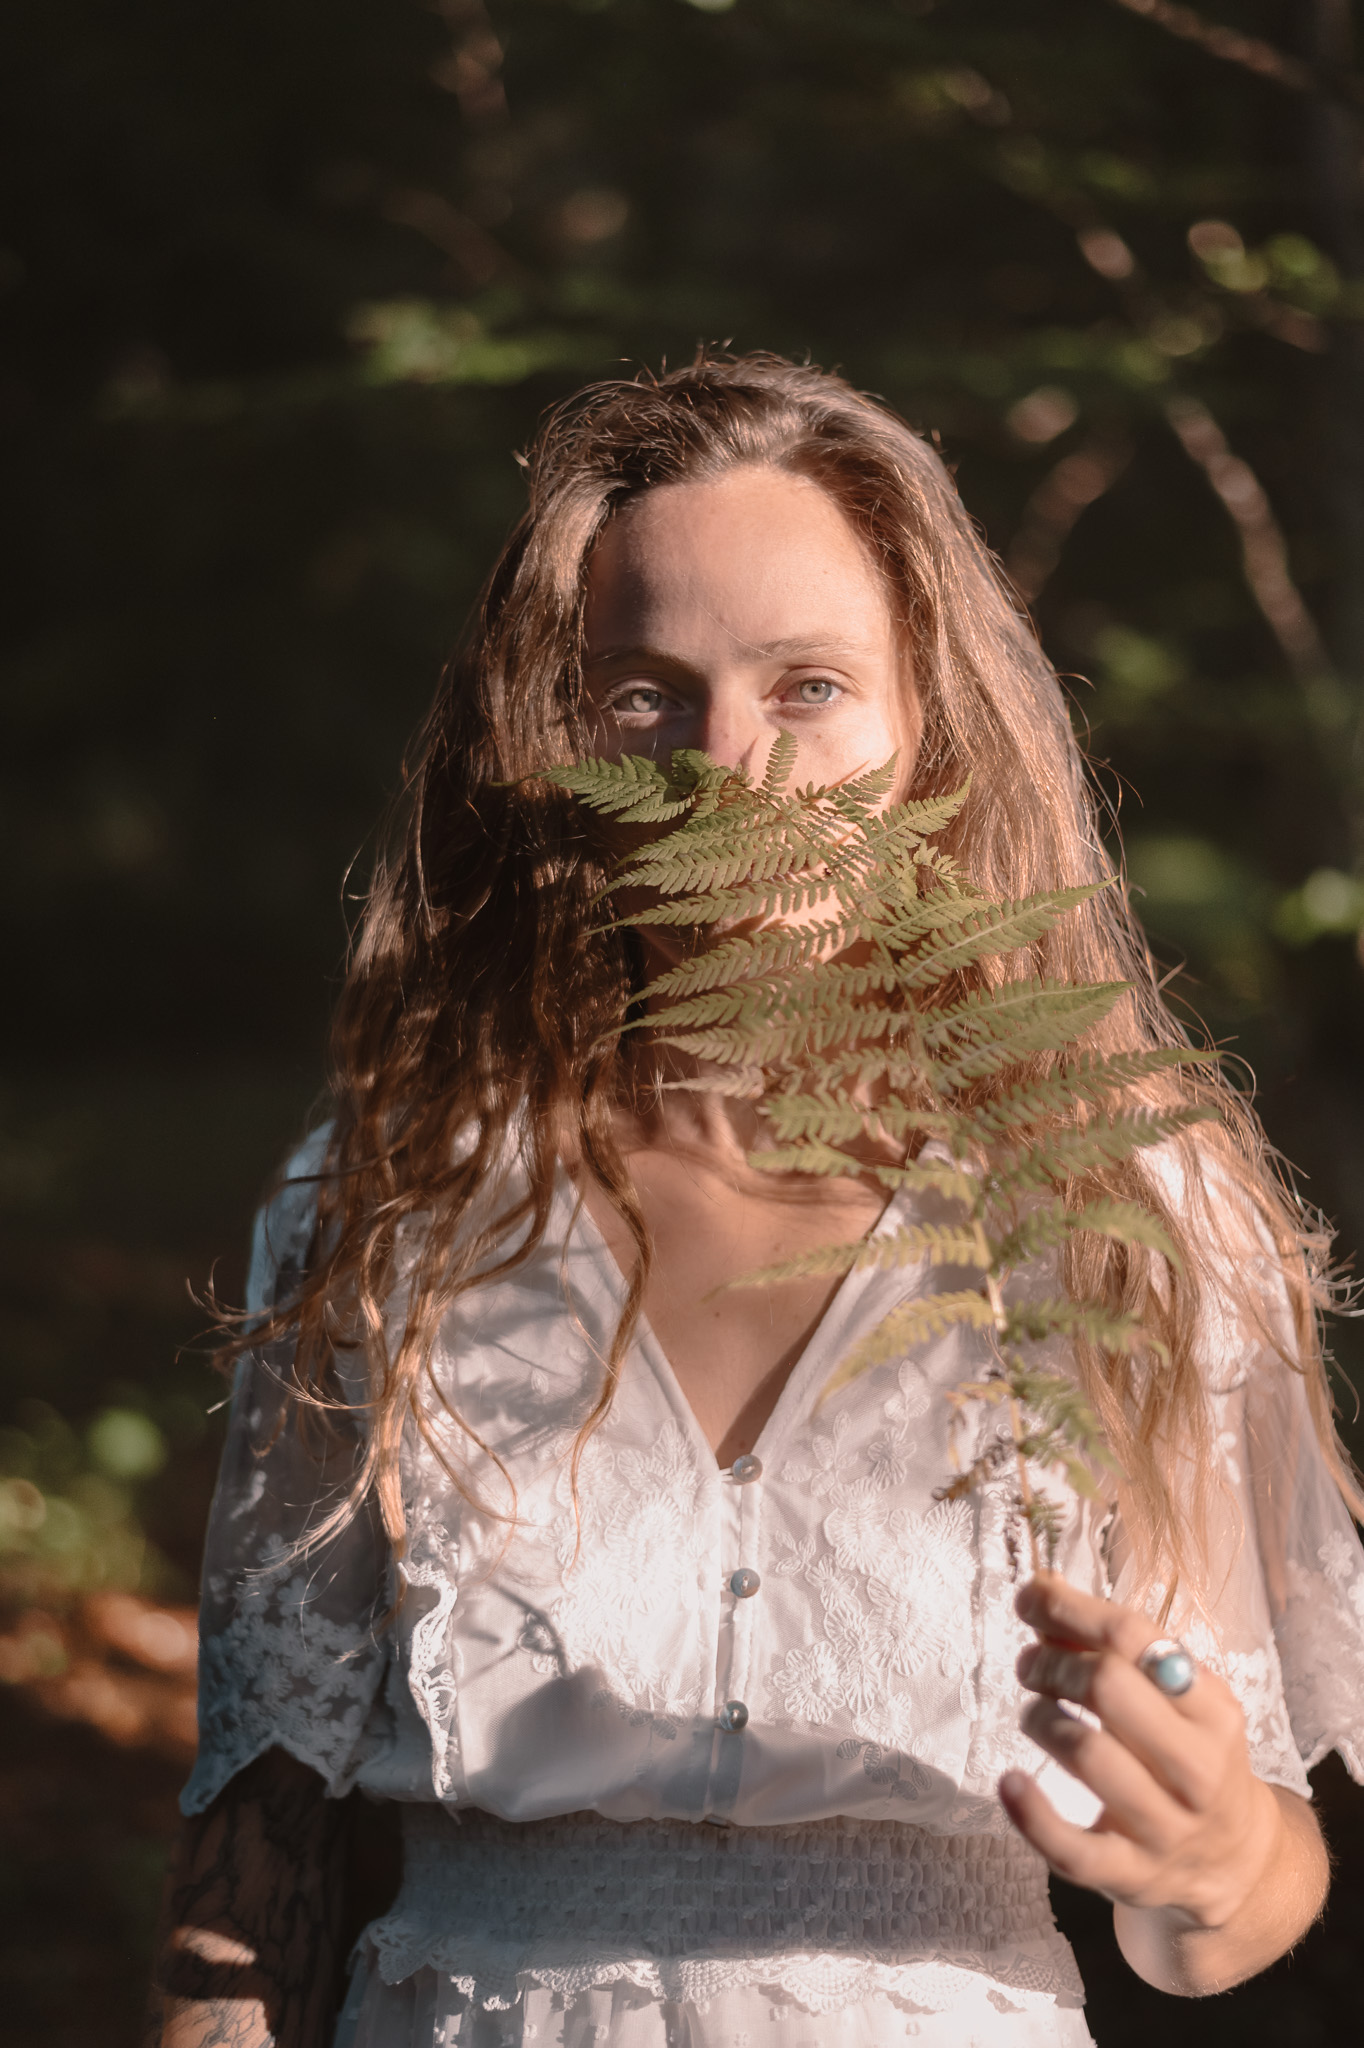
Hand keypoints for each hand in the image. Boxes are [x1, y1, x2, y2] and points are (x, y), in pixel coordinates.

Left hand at [999, 1571, 1280, 1934]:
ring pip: (1088, 1756)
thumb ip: (1114, 1650)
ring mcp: (1166, 1827)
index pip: (1134, 1638)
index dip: (1071, 1608)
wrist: (1235, 1860)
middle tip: (1029, 1664)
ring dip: (1041, 1719)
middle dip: (1052, 1664)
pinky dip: (1032, 1815)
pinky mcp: (1133, 1875)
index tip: (1031, 1597)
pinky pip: (1074, 1850)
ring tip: (1033, 1712)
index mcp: (1211, 1711)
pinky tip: (1009, 1782)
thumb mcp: (1177, 1701)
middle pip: (1108, 1689)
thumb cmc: (1189, 1756)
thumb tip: (1043, 1592)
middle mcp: (1197, 1767)